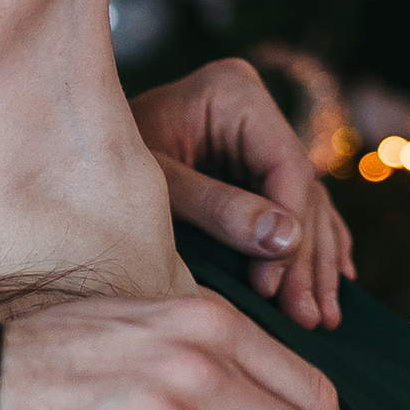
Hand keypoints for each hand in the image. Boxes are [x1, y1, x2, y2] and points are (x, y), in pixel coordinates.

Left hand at [130, 59, 353, 327]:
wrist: (73, 158)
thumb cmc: (105, 163)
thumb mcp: (158, 185)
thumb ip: (218, 208)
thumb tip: (286, 240)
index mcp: (235, 91)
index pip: (285, 167)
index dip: (289, 230)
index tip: (274, 287)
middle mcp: (258, 109)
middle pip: (301, 191)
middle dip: (305, 259)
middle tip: (309, 318)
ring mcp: (262, 138)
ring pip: (308, 206)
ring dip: (316, 264)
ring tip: (323, 318)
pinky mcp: (257, 168)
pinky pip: (300, 211)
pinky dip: (314, 248)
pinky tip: (336, 282)